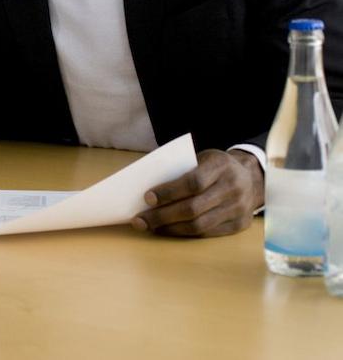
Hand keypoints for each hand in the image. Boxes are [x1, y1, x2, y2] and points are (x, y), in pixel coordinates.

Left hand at [132, 148, 263, 236]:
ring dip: (170, 228)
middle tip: (140, 219)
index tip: (147, 198)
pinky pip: (208, 233)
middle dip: (162, 216)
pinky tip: (168, 230)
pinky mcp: (240, 224)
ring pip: (200, 224)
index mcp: (221, 166)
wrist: (251, 177)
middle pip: (193, 208)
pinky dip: (185, 233)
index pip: (193, 182)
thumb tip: (147, 191)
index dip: (169, 192)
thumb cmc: (215, 166)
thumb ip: (181, 170)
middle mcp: (234, 188)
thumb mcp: (202, 158)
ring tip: (150, 227)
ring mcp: (239, 208)